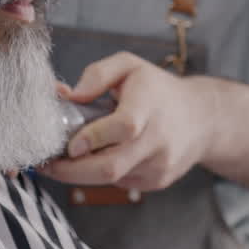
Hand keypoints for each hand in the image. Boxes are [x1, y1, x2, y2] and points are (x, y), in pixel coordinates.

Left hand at [40, 51, 212, 191]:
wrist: (202, 119)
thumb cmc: (158, 89)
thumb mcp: (129, 66)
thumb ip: (97, 74)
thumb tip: (69, 95)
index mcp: (148, 106)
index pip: (124, 127)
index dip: (94, 138)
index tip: (70, 145)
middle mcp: (157, 140)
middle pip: (111, 167)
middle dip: (72, 171)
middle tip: (47, 165)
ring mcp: (158, 165)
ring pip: (112, 179)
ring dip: (82, 173)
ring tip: (66, 159)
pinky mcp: (156, 181)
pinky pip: (120, 182)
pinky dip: (102, 174)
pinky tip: (98, 159)